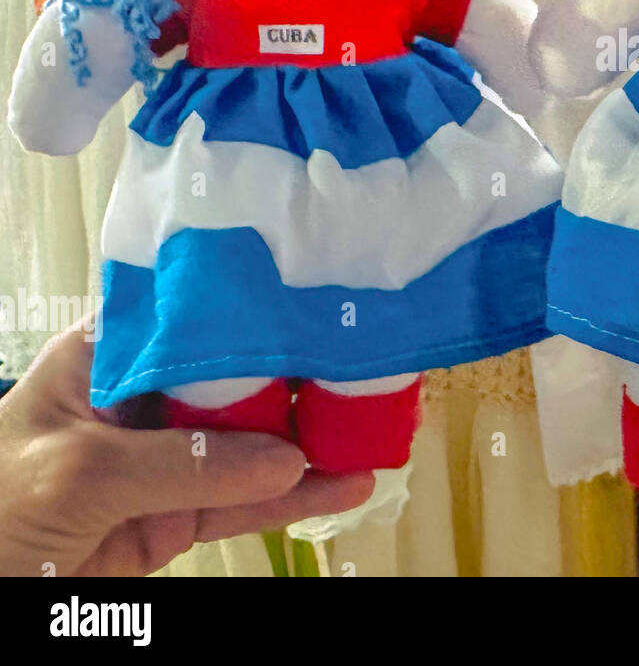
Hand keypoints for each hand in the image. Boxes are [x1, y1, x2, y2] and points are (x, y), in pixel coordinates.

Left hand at [0, 325, 373, 575]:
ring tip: (380, 430)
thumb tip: (286, 460)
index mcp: (106, 358)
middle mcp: (143, 401)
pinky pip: (246, 505)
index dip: (254, 306)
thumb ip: (183, 462)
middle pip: (239, 380)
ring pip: (255, 445)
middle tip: (372, 364)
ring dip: (316, 441)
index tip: (318, 298)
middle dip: (303, 374)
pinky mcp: (175, 520)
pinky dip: (297, 499)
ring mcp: (163, 463)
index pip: (193, 319)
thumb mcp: (78, 474)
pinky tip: (346, 486)